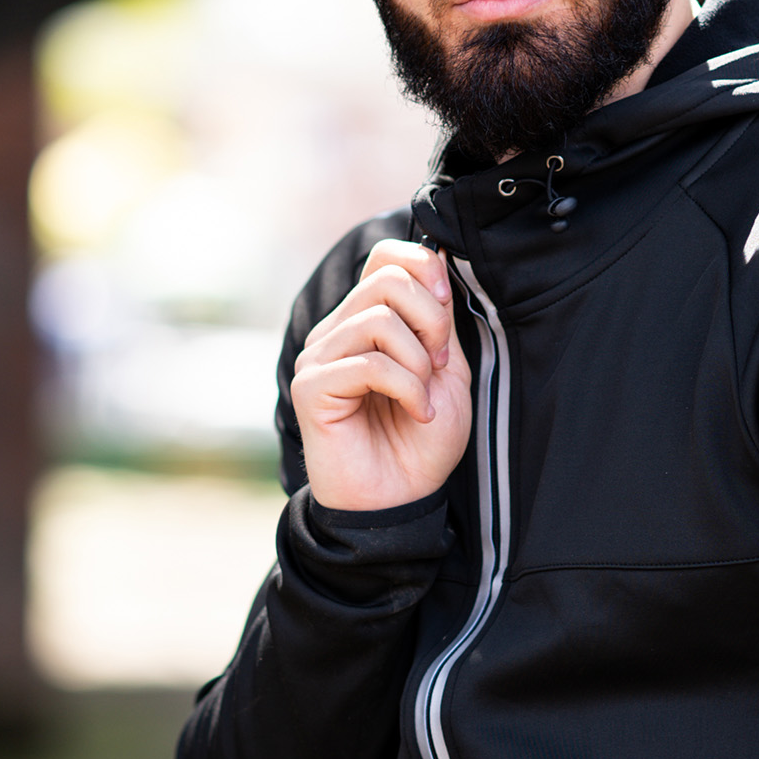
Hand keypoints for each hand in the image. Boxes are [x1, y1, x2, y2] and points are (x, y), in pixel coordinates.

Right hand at [290, 241, 472, 511]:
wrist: (401, 501)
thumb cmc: (423, 441)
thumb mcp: (446, 370)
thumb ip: (438, 318)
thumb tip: (434, 257)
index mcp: (367, 320)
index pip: (385, 257)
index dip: (424, 268)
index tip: (447, 308)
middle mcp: (337, 331)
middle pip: (386, 280)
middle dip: (432, 319)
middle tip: (440, 365)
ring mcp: (319, 357)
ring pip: (377, 319)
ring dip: (418, 361)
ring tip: (425, 396)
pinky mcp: (310, 388)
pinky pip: (367, 363)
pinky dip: (407, 387)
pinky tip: (417, 412)